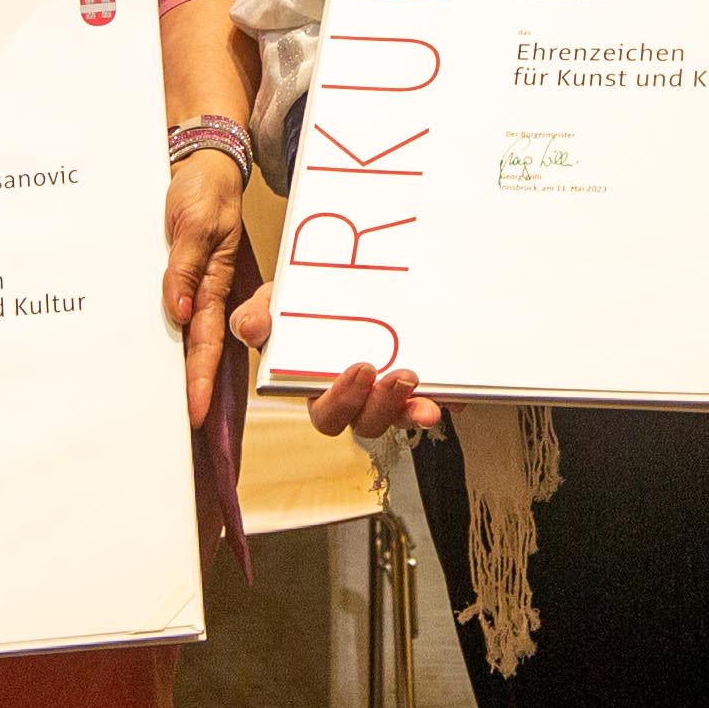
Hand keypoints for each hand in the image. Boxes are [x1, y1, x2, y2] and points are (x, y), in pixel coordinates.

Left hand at [160, 146, 257, 417]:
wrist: (200, 164)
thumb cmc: (205, 190)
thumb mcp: (195, 223)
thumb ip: (185, 268)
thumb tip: (178, 313)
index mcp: (216, 284)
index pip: (206, 342)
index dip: (200, 380)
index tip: (193, 413)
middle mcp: (204, 293)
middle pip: (196, 351)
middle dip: (188, 389)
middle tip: (175, 430)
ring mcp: (189, 287)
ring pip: (180, 337)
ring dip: (170, 367)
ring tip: (154, 408)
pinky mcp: (175, 276)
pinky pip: (165, 311)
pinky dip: (157, 335)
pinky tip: (141, 358)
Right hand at [227, 278, 439, 437]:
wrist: (329, 284)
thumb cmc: (295, 306)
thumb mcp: (271, 304)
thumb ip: (256, 316)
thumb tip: (252, 328)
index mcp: (316, 389)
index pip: (328, 415)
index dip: (343, 402)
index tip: (359, 370)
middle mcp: (354, 399)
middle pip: (367, 423)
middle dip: (385, 406)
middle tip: (401, 376)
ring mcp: (384, 392)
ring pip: (400, 417)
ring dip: (414, 409)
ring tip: (426, 392)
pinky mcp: (412, 382)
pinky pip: (429, 398)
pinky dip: (444, 399)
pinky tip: (456, 395)